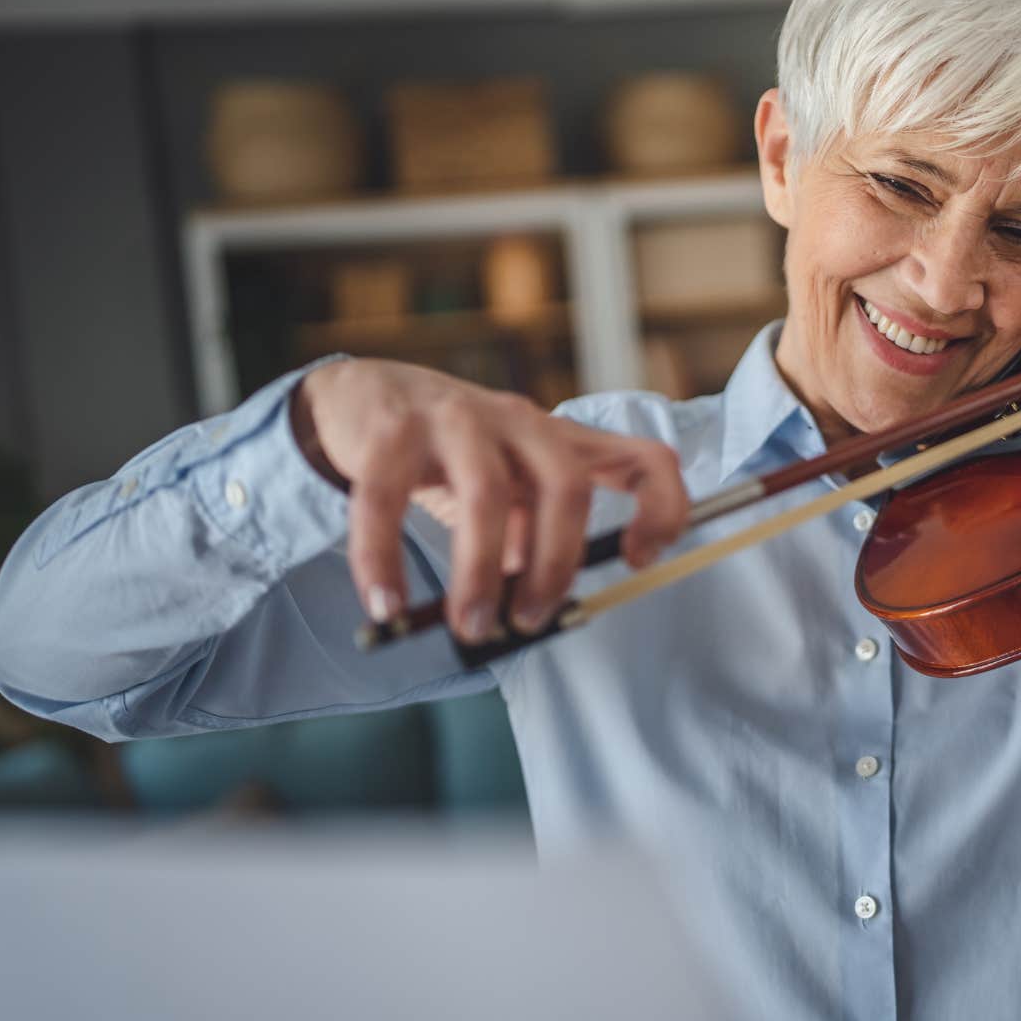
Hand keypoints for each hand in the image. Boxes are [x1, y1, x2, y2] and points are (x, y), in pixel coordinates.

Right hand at [291, 359, 688, 640]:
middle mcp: (520, 423)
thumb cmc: (446, 455)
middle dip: (554, 566)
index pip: (643, 459)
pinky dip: (385, 559)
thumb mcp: (508, 487)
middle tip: (529, 621)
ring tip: (469, 624)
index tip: (640, 559)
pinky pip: (389, 500)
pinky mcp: (392, 429)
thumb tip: (532, 607)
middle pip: (566, 488)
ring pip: (487, 494)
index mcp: (559, 441)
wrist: (359, 396)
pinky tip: (386, 603)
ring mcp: (457, 419)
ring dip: (481, 573)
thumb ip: (530, 535)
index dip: (661, 509)